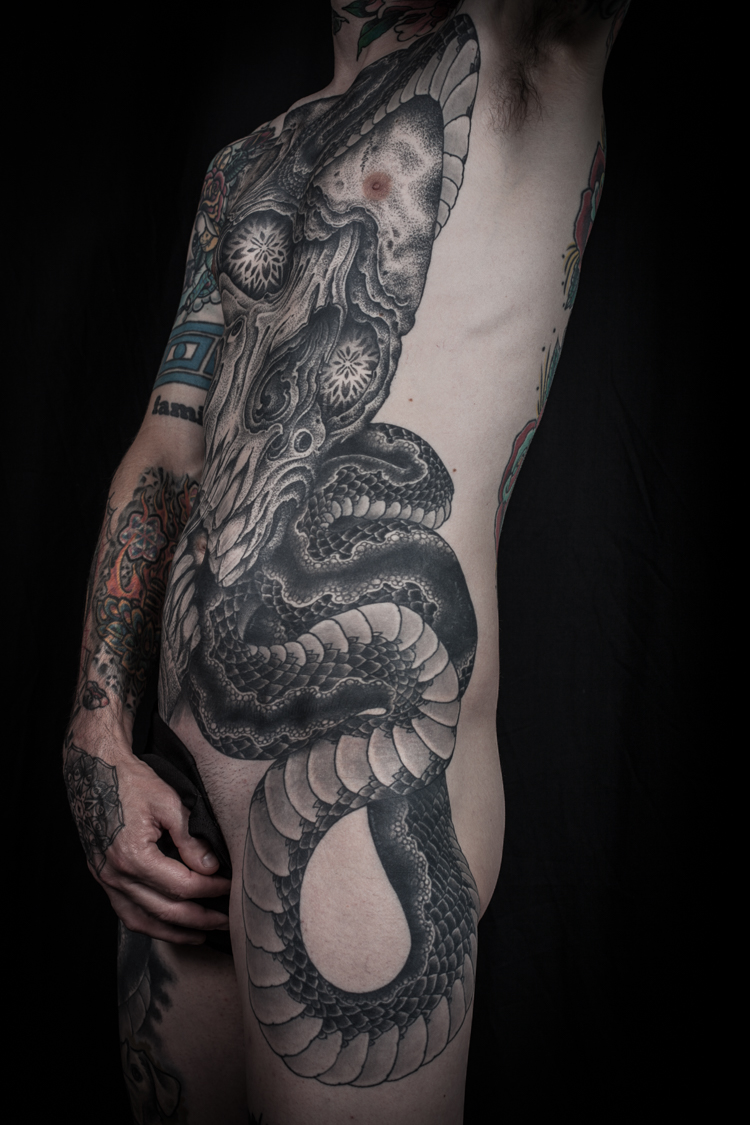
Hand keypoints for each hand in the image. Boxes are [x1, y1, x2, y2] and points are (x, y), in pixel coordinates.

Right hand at [64, 736, 231, 943]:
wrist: (94, 771)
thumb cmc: (132, 782)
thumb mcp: (168, 801)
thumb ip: (190, 837)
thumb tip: (210, 867)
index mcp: (133, 856)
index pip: (182, 886)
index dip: (211, 889)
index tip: (231, 886)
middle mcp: (116, 874)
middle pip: (165, 910)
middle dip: (200, 918)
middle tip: (226, 920)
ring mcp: (105, 879)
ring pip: (143, 920)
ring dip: (174, 931)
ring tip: (201, 934)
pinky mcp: (102, 877)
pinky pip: (126, 912)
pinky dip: (149, 923)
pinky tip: (168, 925)